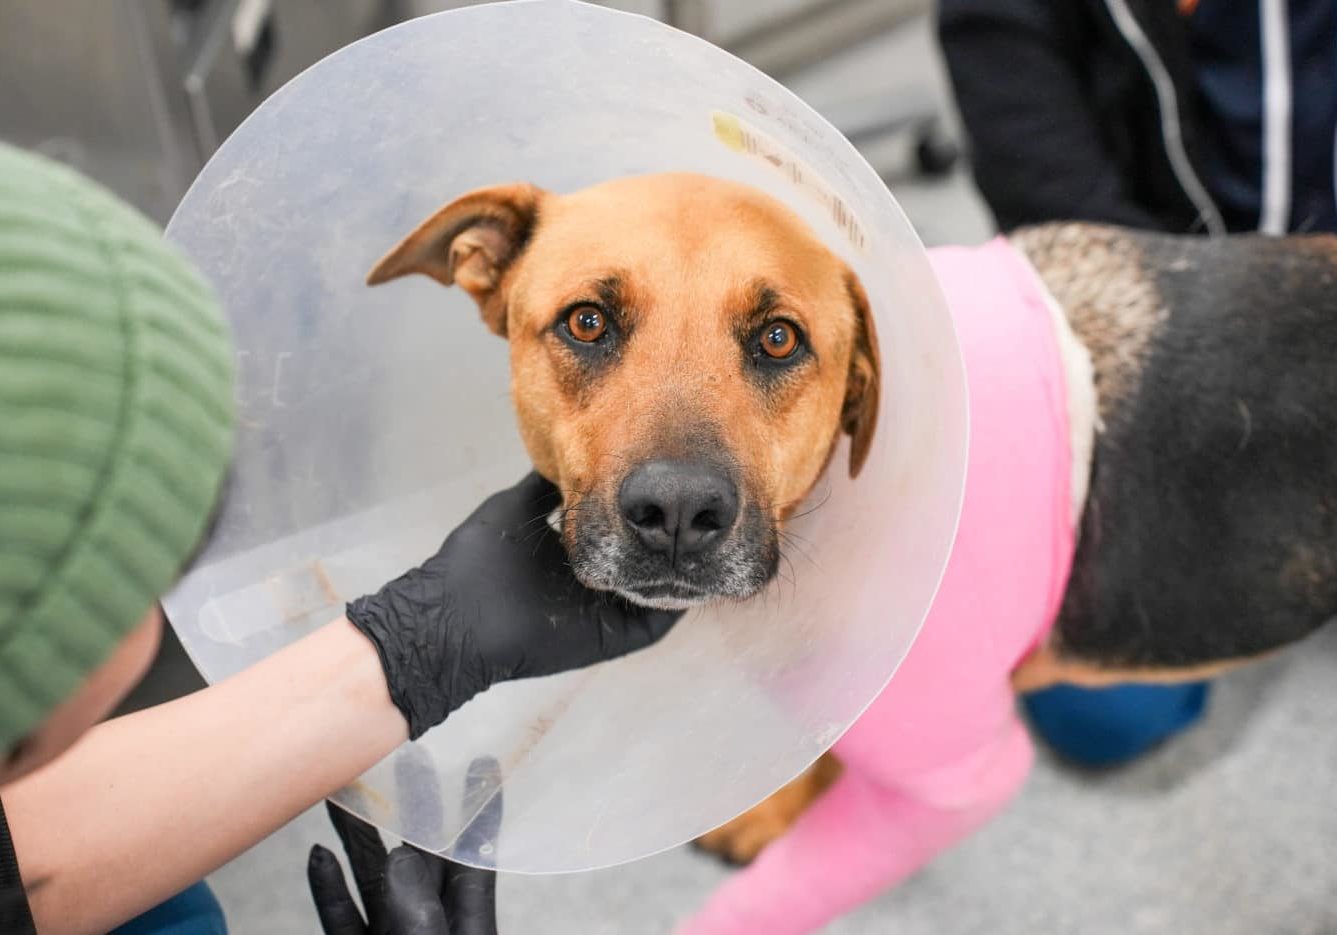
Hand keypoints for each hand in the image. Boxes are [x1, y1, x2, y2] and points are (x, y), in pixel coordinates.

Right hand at [308, 758, 500, 934]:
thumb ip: (419, 911)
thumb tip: (397, 857)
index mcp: (465, 921)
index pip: (475, 853)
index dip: (479, 809)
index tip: (482, 763)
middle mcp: (428, 921)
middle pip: (421, 852)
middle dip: (413, 805)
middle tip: (405, 758)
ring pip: (374, 877)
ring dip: (358, 835)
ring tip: (343, 795)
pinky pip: (342, 916)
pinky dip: (328, 888)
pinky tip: (319, 855)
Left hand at [347, 472, 682, 738]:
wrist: (456, 615)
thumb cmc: (478, 560)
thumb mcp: (518, 505)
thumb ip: (547, 485)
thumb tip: (573, 446)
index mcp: (578, 556)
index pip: (627, 532)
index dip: (650, 509)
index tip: (673, 479)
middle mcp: (597, 585)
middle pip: (649, 561)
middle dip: (674, 538)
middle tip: (708, 508)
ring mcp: (608, 613)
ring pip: (660, 591)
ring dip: (684, 569)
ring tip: (714, 537)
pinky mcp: (613, 637)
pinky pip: (656, 622)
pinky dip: (679, 602)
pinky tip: (697, 573)